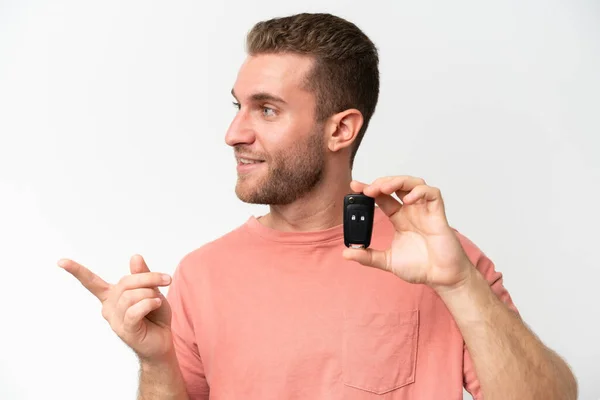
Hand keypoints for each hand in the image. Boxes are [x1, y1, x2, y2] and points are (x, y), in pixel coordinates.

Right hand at [58, 254, 173, 360]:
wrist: (163, 340)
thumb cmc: (155, 315)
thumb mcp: (151, 290)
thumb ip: (142, 275)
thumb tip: (134, 256)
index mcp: (112, 295)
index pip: (91, 282)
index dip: (77, 271)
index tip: (61, 262)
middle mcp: (109, 306)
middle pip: (125, 282)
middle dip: (149, 278)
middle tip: (167, 280)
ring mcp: (115, 319)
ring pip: (131, 295)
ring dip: (151, 294)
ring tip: (158, 301)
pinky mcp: (124, 329)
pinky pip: (134, 310)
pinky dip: (149, 304)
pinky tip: (156, 305)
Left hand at [343, 176, 474, 291]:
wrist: (442, 278)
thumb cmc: (421, 267)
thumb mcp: (387, 261)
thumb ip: (368, 257)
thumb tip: (346, 254)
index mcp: (400, 218)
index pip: (383, 197)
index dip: (369, 189)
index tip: (355, 186)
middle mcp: (412, 211)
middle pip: (397, 185)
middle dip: (381, 183)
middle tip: (368, 190)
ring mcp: (425, 211)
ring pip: (413, 183)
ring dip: (398, 181)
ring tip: (384, 188)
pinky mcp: (438, 214)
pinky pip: (432, 193)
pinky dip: (420, 191)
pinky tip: (408, 199)